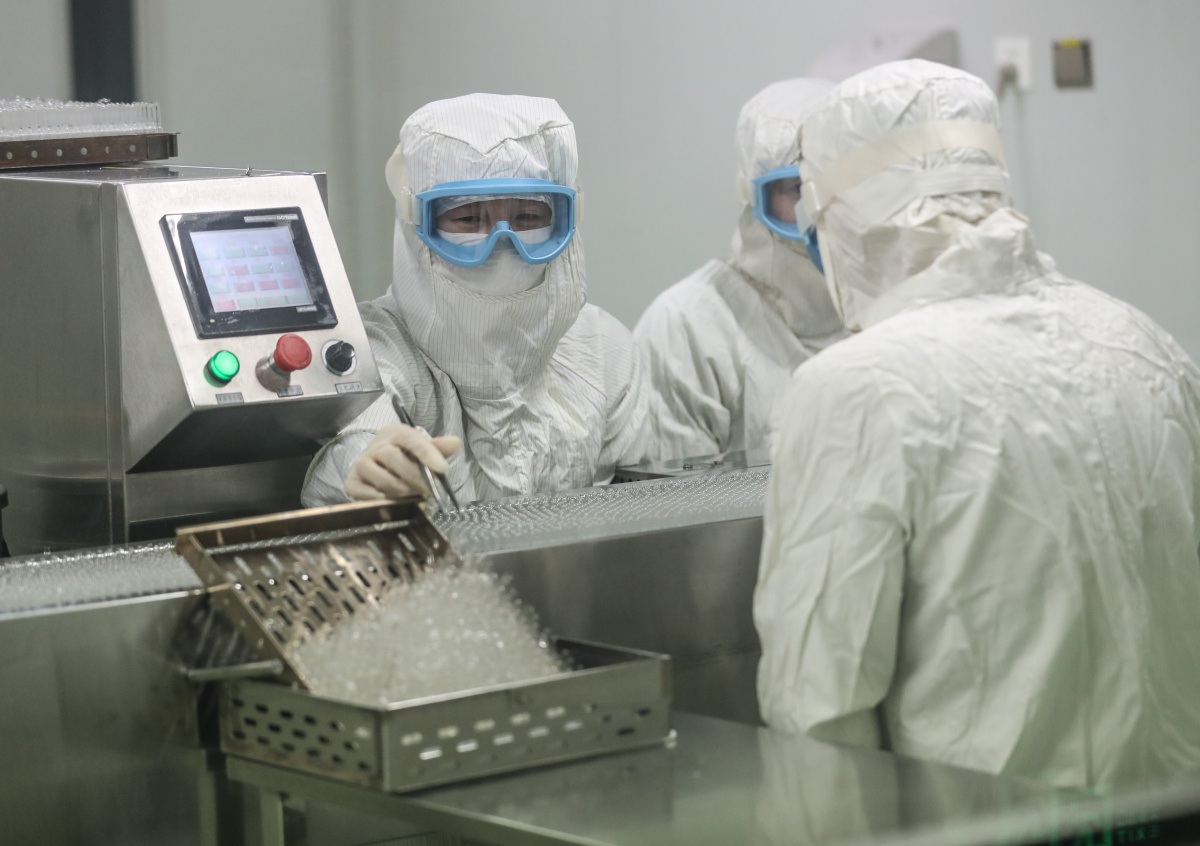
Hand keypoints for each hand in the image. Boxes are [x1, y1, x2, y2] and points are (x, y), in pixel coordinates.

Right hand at [344, 424, 461, 500]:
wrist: (378, 465)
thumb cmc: (404, 457)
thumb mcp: (422, 450)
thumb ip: (438, 449)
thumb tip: (455, 443)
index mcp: (396, 434)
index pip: (410, 438)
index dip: (427, 453)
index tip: (442, 468)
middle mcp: (375, 446)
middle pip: (392, 458)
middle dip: (414, 477)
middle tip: (428, 490)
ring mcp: (361, 464)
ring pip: (380, 477)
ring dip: (400, 491)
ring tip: (412, 496)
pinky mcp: (352, 483)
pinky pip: (364, 493)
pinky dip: (381, 500)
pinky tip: (394, 502)